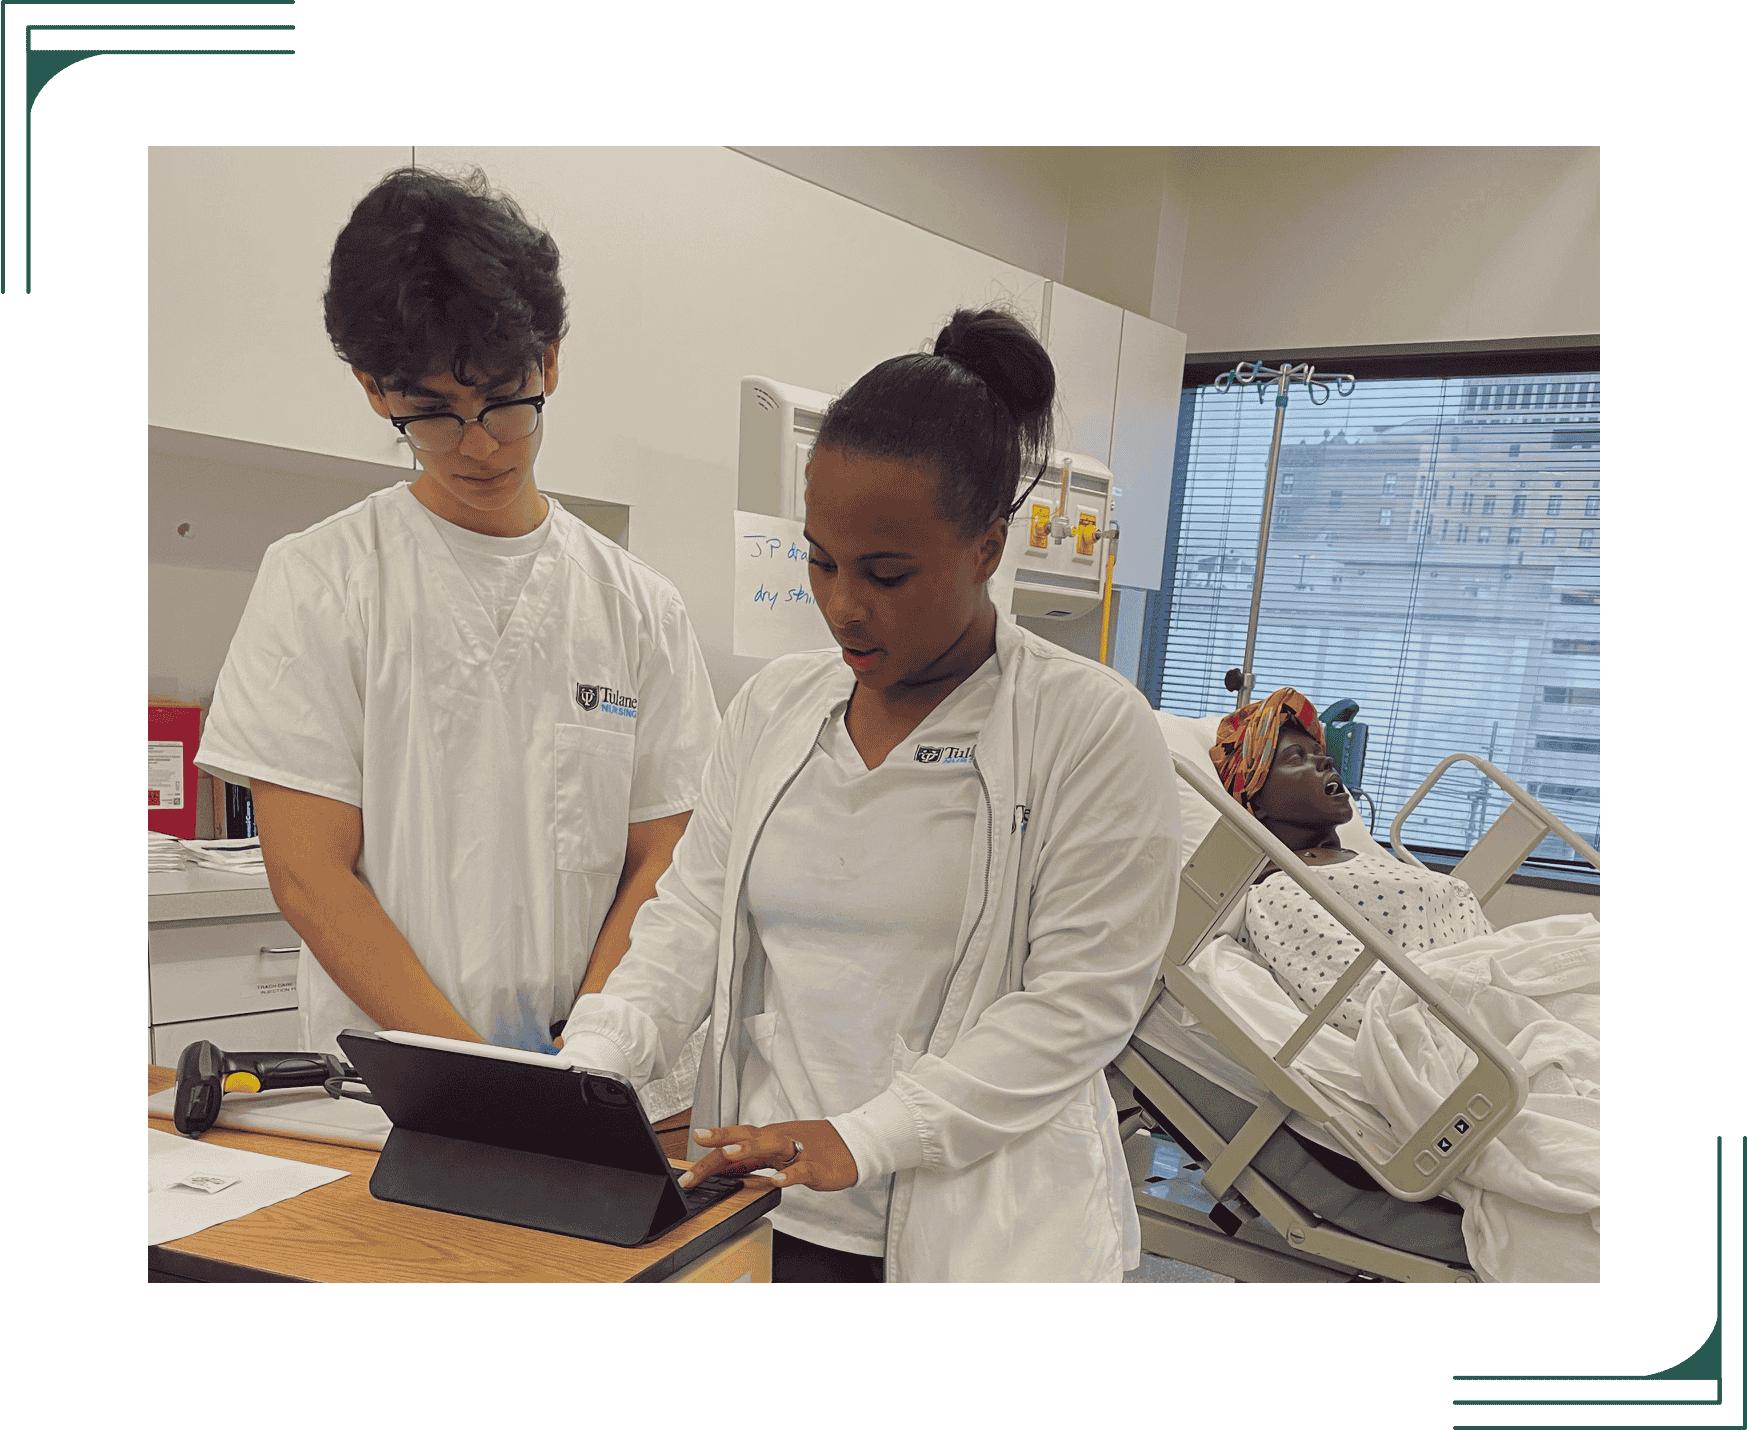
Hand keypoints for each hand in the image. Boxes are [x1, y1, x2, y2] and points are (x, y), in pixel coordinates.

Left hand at [680, 1120, 857, 1191]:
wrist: (853, 1144)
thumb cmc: (815, 1148)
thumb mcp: (778, 1152)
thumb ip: (751, 1159)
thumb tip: (720, 1166)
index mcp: (767, 1138)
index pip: (733, 1141)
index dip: (709, 1152)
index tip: (686, 1165)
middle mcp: (778, 1139)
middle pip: (744, 1138)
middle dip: (718, 1145)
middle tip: (696, 1149)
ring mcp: (797, 1151)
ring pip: (770, 1146)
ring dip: (748, 1150)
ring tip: (728, 1155)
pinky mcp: (815, 1166)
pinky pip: (801, 1170)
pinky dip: (788, 1175)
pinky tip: (777, 1181)